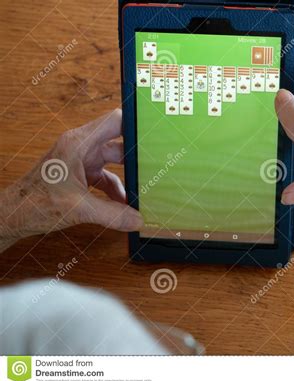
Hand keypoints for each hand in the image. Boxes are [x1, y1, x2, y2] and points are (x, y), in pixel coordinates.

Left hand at [0, 109, 142, 250]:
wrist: (14, 214)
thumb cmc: (35, 203)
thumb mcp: (79, 209)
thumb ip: (112, 214)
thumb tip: (137, 220)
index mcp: (78, 144)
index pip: (114, 122)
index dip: (135, 124)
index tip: (154, 132)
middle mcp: (81, 147)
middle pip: (118, 142)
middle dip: (136, 155)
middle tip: (155, 163)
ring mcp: (80, 159)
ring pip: (113, 161)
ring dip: (127, 176)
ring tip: (141, 189)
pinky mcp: (80, 172)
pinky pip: (105, 175)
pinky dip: (116, 188)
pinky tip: (124, 203)